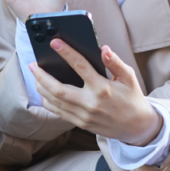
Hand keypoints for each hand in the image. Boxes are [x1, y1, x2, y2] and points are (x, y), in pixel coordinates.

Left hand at [29, 41, 162, 146]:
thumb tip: (103, 48)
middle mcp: (90, 103)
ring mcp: (83, 115)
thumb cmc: (132, 98)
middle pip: (58, 88)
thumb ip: (115, 62)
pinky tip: (44, 91)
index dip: (66, 52)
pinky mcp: (80, 123)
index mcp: (103, 88)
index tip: (54, 42)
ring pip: (54, 101)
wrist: (136, 127)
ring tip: (35, 75)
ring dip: (41, 87)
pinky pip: (58, 112)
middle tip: (33, 64)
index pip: (80, 66)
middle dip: (42, 75)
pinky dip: (47, 101)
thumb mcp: (129, 78)